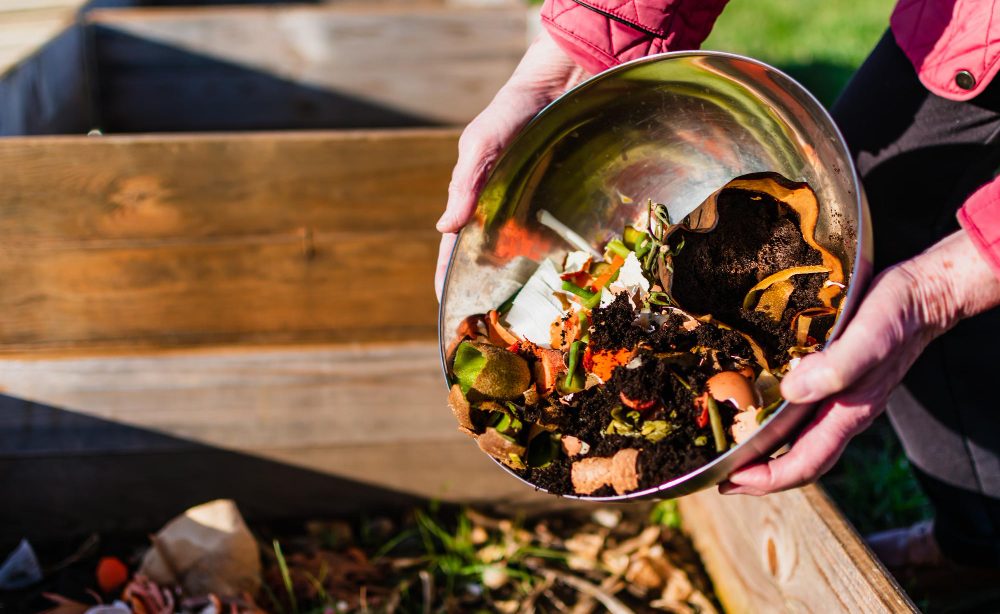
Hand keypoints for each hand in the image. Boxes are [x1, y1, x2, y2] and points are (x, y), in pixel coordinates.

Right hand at [435, 31, 588, 299]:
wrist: (560, 86)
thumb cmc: (511, 113)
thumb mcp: (481, 145)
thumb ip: (464, 185)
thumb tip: (443, 227)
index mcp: (476, 202)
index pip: (457, 249)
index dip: (451, 278)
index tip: (448, 310)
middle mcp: (504, 211)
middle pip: (494, 260)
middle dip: (493, 289)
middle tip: (497, 323)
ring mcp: (536, 210)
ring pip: (528, 254)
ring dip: (530, 280)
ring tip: (535, 312)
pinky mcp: (566, 205)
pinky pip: (563, 239)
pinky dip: (563, 259)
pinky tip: (571, 279)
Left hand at [721, 229, 999, 495]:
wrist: (925, 294)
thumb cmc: (899, 314)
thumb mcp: (868, 336)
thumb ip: (837, 367)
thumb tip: (791, 390)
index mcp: (849, 412)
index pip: (805, 463)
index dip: (767, 478)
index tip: (730, 482)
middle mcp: (843, 412)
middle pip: (800, 460)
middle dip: (760, 475)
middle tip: (722, 479)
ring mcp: (842, 399)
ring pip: (800, 440)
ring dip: (766, 451)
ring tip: (732, 450)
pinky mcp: (837, 380)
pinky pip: (803, 413)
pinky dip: (777, 421)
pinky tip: (758, 408)